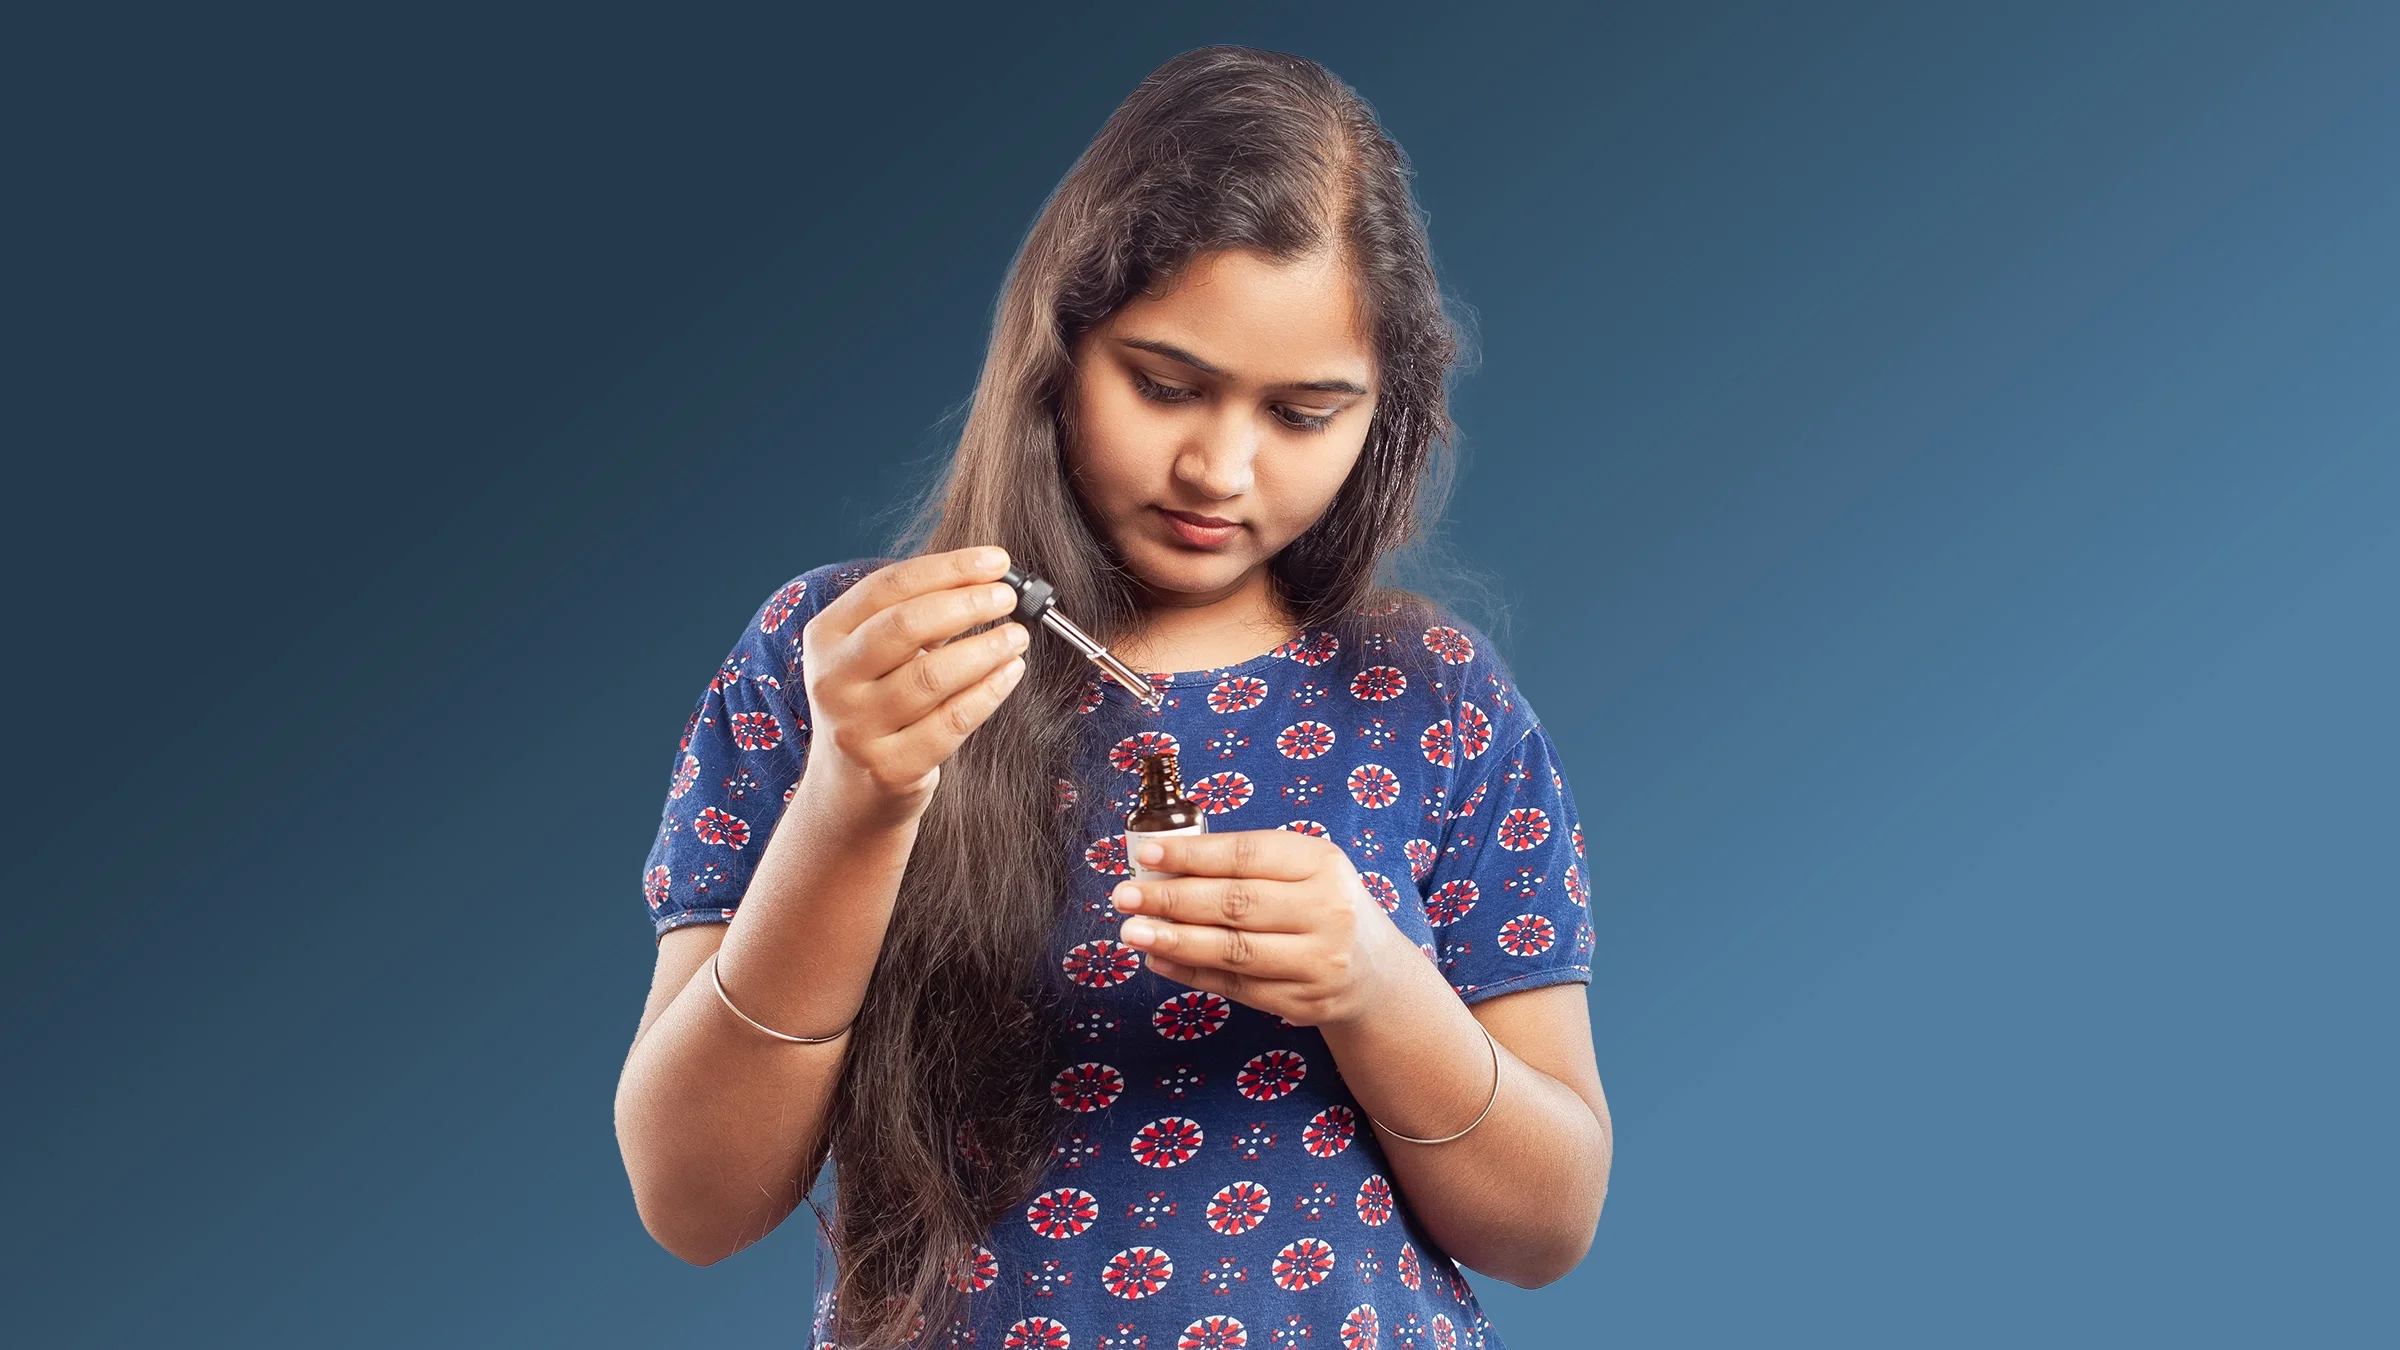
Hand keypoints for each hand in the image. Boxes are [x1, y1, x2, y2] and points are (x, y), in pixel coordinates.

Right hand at [797, 545, 1027, 822]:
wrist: (849, 793)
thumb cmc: (875, 707)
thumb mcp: (872, 656)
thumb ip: (915, 617)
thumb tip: (986, 579)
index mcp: (825, 637)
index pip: (888, 587)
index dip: (948, 568)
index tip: (996, 561)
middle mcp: (832, 680)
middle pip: (906, 626)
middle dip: (967, 603)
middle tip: (1008, 597)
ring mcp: (857, 728)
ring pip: (932, 675)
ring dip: (986, 648)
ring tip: (1017, 636)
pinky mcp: (889, 768)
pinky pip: (951, 722)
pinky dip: (989, 691)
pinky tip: (1010, 672)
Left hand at [1109, 829, 1408, 1029]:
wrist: (1374, 972)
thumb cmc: (1320, 906)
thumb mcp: (1300, 869)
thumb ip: (1242, 864)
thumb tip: (1163, 865)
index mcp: (1321, 863)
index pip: (1246, 854)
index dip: (1192, 854)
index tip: (1146, 854)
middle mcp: (1327, 911)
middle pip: (1235, 903)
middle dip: (1172, 899)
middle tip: (1125, 896)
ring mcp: (1318, 961)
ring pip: (1234, 950)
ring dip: (1175, 940)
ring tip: (1132, 931)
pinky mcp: (1304, 1001)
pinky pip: (1237, 986)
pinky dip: (1192, 973)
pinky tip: (1160, 959)